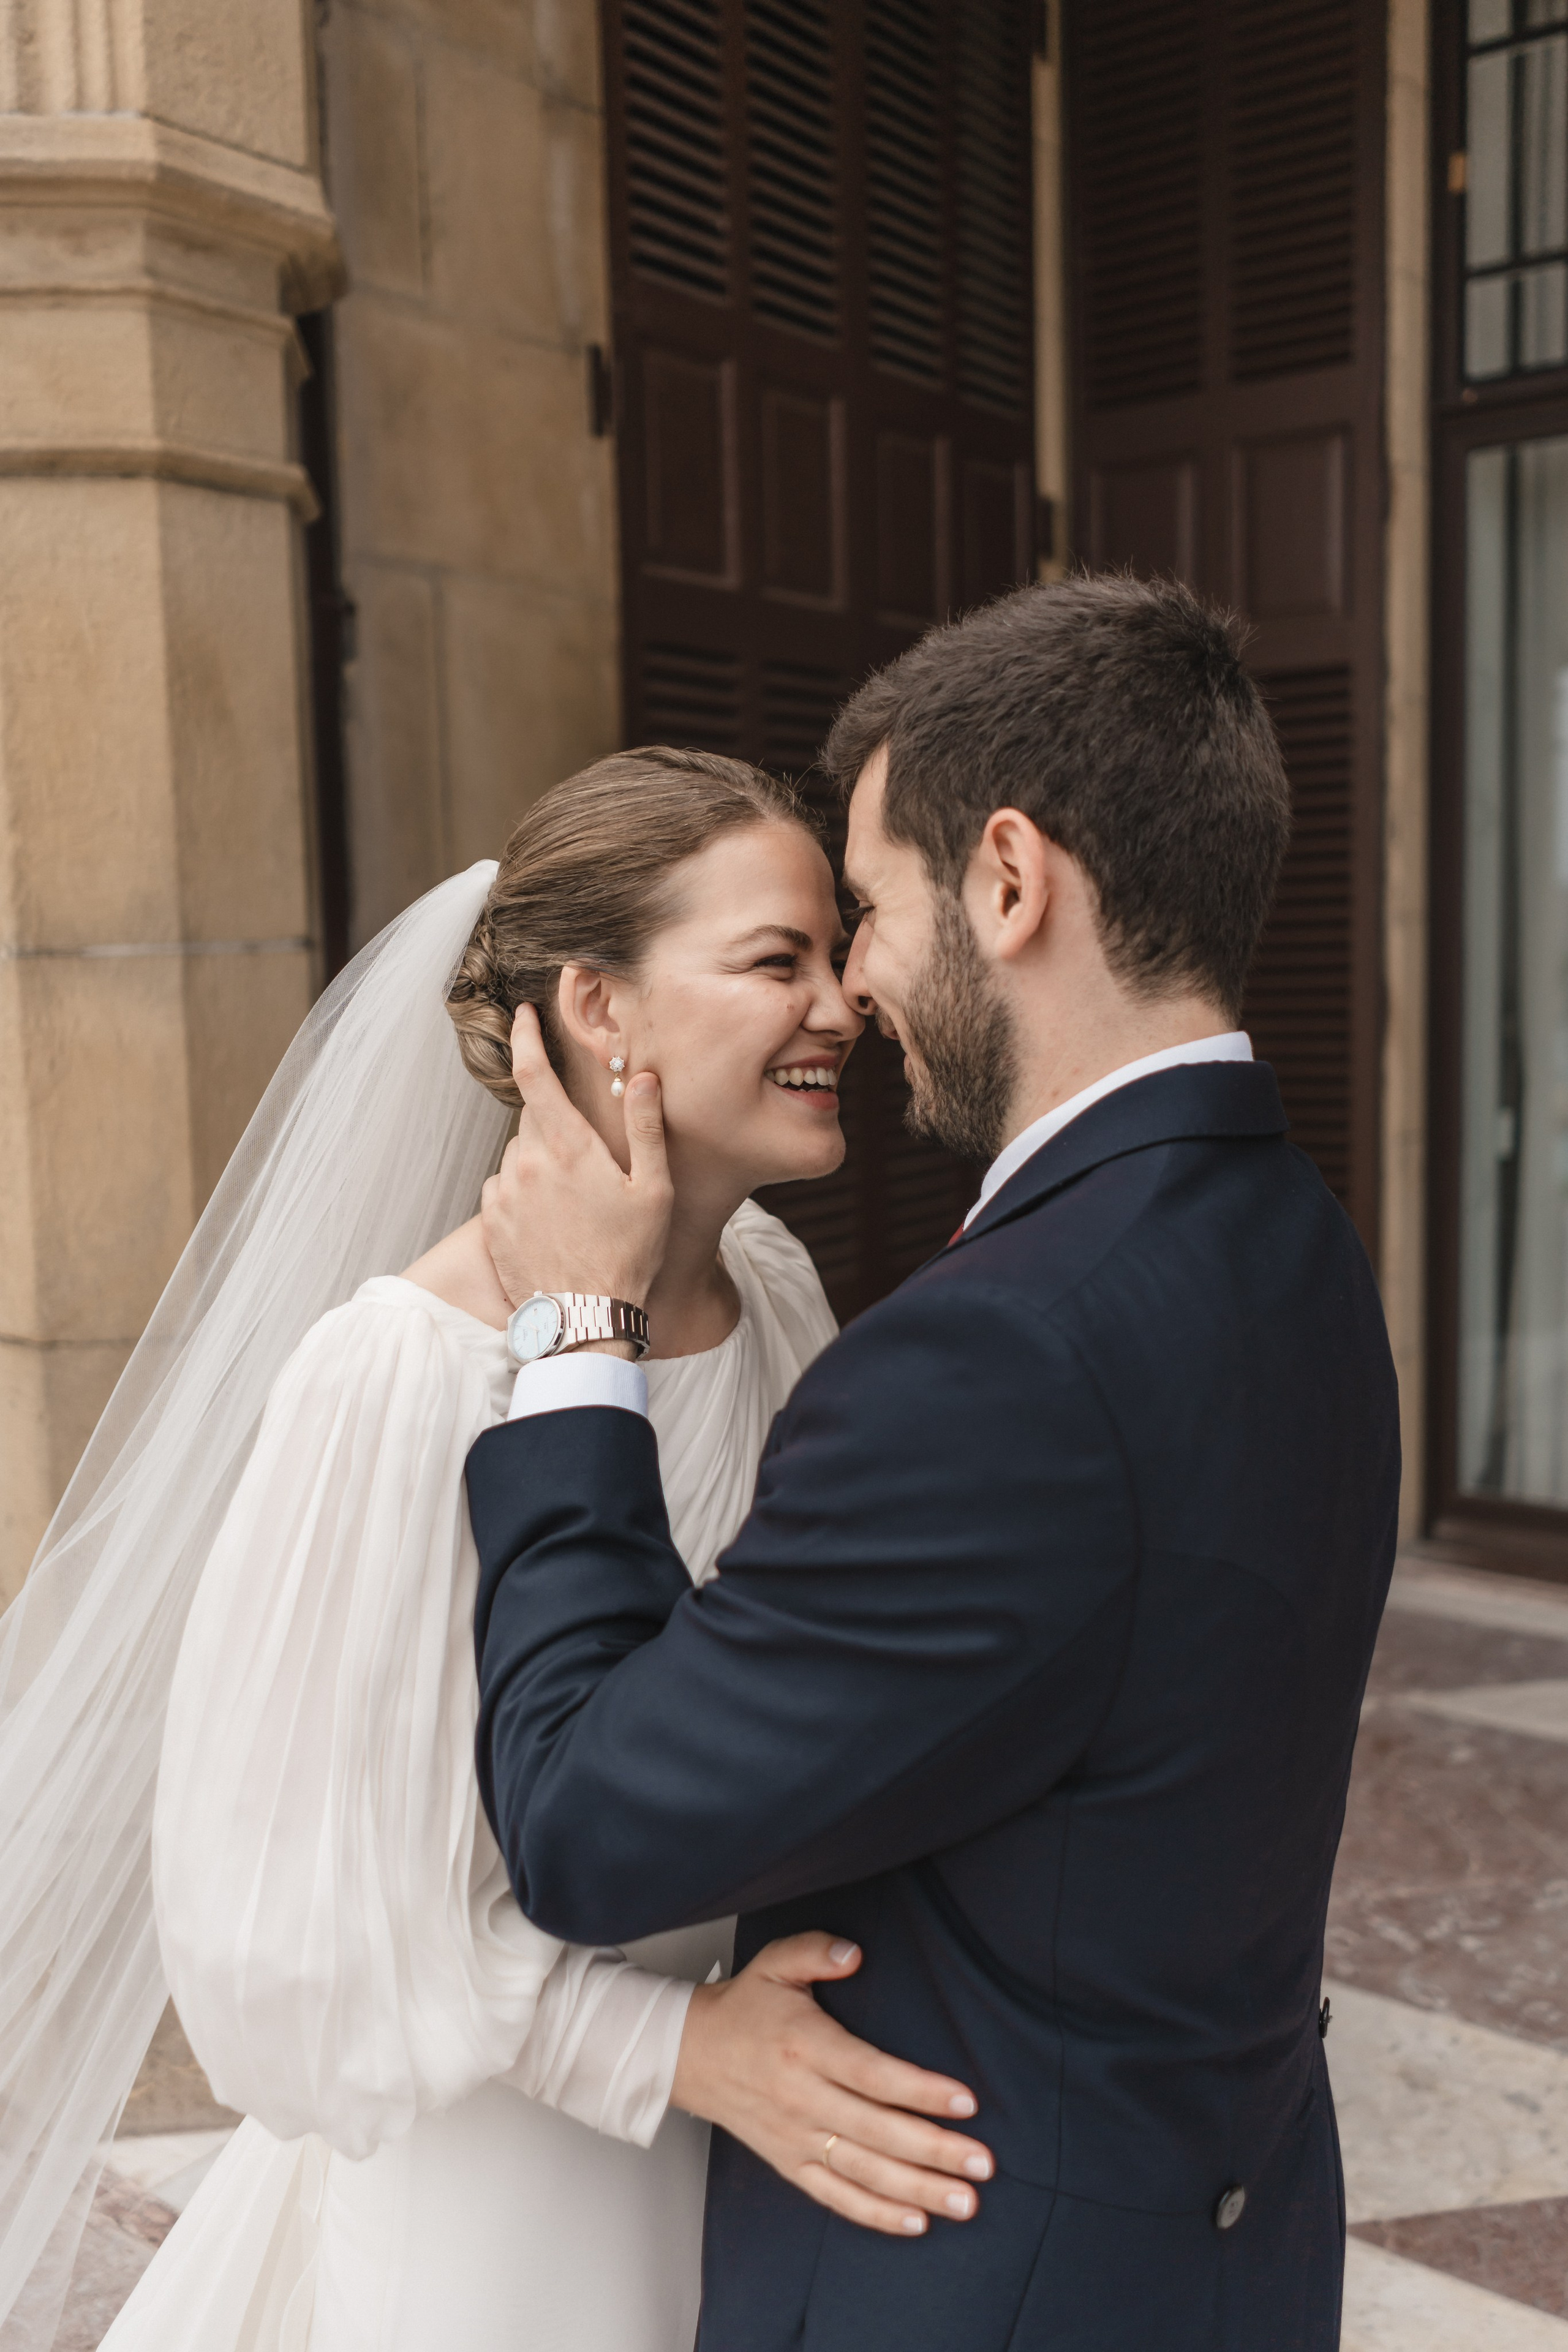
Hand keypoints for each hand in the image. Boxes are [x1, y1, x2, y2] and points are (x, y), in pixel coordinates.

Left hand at [480, 1007, 673, 1312]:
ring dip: (543, 1161)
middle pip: (533, 1117)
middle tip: (590, 1160)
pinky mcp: (492, 1221)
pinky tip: (554, 1219)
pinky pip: (505, 1187)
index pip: (535, 1075)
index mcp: (569, 1147)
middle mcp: (528, 1163)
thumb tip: (643, 1078)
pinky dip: (525, 1190)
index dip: (526, 1038)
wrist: (585, 1319)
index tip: (522, 1015)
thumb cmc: (629, 1255)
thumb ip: (646, 1128)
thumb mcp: (654, 1190)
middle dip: (557, 1122)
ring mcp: (505, 1193)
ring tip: (577, 1202)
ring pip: (520, 1153)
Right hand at [671, 1934, 992, 2238]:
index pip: (871, 2075)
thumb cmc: (744, 2008)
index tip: (965, 2102)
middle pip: (877, 2132)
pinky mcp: (789, 2163)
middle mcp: (802, 2098)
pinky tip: (916, 2222)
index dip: (920, 2091)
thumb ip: (816, 1951)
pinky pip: (836, 2196)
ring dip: (918, 2190)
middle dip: (934, 2151)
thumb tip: (855, 1953)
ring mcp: (796, 2138)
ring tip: (965, 2202)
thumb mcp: (775, 1963)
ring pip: (864, 2172)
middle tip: (983, 2164)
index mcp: (805, 2047)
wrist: (690, 2055)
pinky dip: (876, 2214)